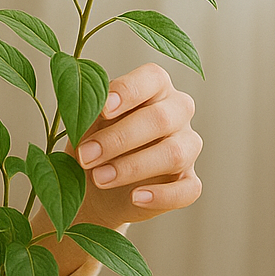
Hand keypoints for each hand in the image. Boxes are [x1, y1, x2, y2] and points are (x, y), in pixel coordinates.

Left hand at [71, 62, 201, 228]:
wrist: (93, 182)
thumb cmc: (92, 138)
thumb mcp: (85, 120)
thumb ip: (89, 109)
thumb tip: (88, 106)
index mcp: (154, 86)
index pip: (152, 78)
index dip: (128, 92)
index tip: (103, 110)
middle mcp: (177, 111)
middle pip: (160, 119)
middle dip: (118, 139)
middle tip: (86, 156)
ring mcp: (187, 146)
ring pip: (175, 154)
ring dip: (132, 167)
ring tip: (99, 178)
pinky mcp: (188, 181)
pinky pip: (188, 189)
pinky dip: (161, 195)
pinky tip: (135, 197)